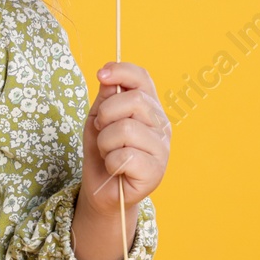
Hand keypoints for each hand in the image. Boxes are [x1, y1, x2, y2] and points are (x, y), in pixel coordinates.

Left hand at [79, 61, 170, 224]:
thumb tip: (108, 74)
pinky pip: (124, 157)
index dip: (121, 71)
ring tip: (108, 152)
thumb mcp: (97, 119)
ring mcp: (162, 149)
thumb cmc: (102, 151)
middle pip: (134, 101)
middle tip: (101, 131)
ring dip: (105, 143)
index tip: (100, 74)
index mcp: (150, 108)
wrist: (101, 188)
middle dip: (106, 115)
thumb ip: (105, 97)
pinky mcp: (155, 172)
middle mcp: (161, 125)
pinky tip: (115, 169)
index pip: (142, 78)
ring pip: (125, 130)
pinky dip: (110, 163)